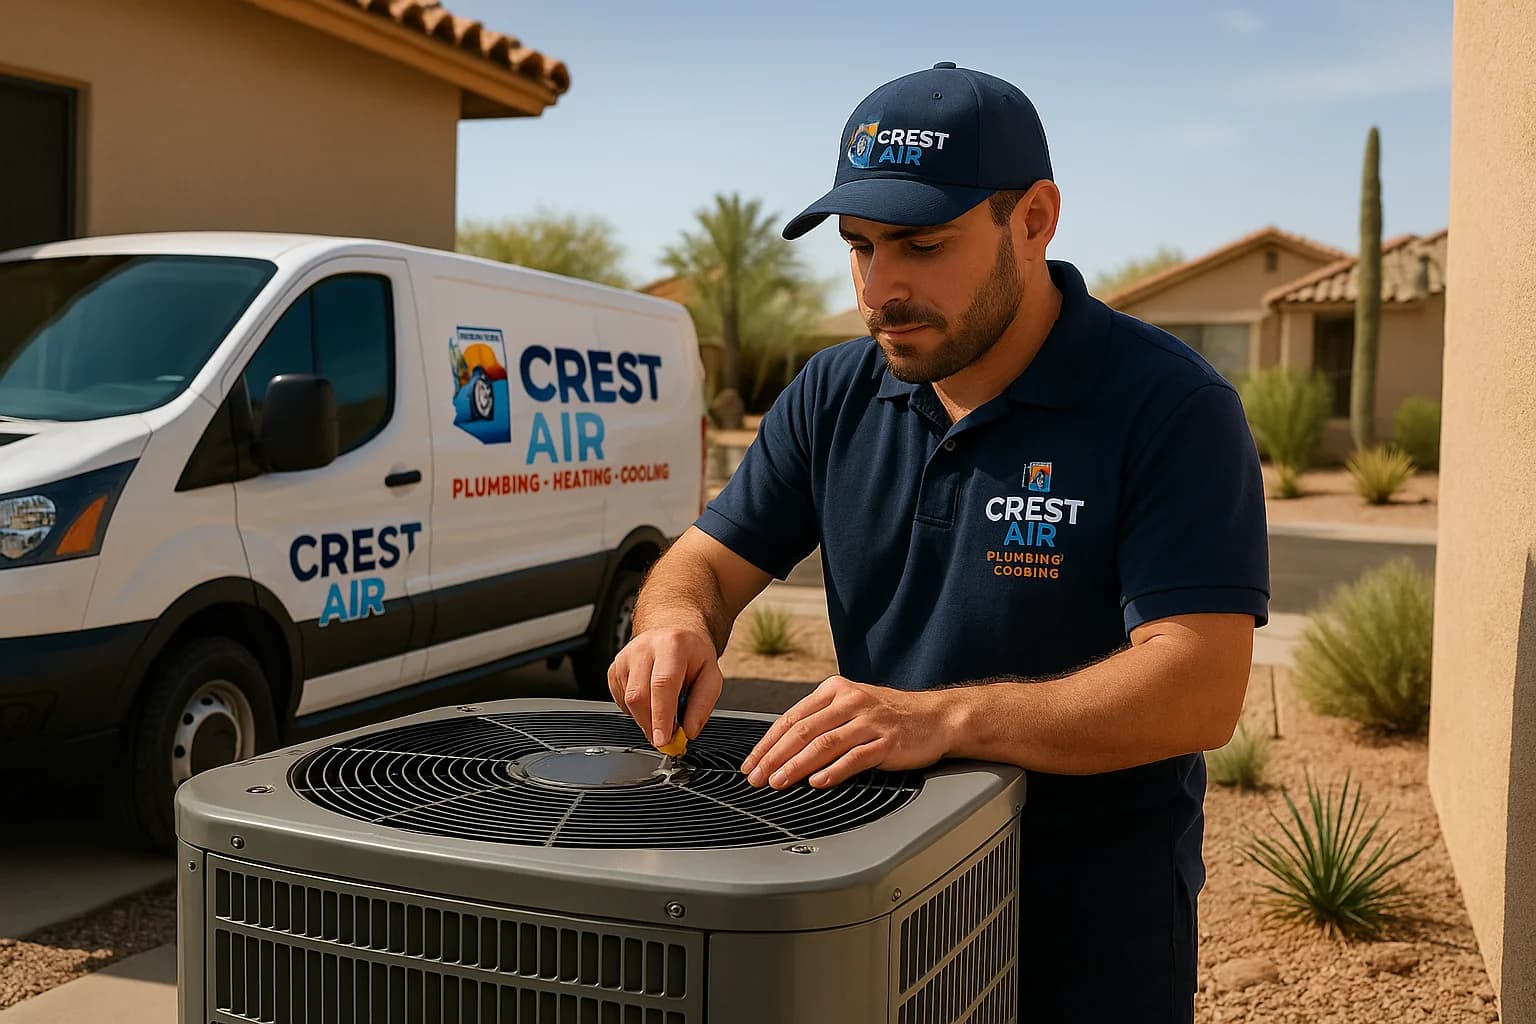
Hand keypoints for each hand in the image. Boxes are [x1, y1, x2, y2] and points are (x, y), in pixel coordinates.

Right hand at [608, 627, 724, 748]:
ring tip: (663, 711)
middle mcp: (644, 648)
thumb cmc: (692, 654)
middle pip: (639, 696)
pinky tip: (651, 700)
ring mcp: (625, 657)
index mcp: (672, 645)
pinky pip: (621, 701)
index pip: (662, 684)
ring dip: (645, 718)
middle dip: (651, 724)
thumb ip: (702, 704)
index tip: (662, 740)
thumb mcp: (711, 675)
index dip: (661, 716)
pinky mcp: (614, 668)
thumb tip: (688, 731)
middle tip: (666, 738)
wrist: (673, 631)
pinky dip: (636, 710)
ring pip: (628, 701)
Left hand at [740, 676, 951, 789]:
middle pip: (802, 731)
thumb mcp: (852, 705)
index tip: (751, 763)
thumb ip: (821, 720)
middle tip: (757, 777)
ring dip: (796, 766)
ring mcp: (869, 721)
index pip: (791, 718)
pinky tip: (817, 782)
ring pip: (823, 744)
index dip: (767, 743)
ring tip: (779, 781)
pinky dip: (833, 771)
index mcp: (835, 690)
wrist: (936, 717)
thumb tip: (782, 747)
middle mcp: (850, 702)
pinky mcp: (887, 742)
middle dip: (774, 757)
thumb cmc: (890, 715)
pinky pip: (854, 758)